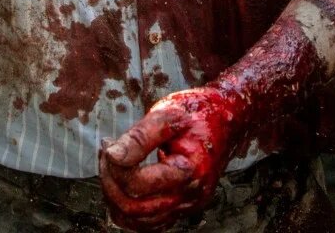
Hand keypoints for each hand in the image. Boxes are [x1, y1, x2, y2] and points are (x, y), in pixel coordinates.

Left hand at [99, 86, 245, 230]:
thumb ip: (140, 136)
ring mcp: (186, 206)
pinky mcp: (181, 208)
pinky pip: (148, 222)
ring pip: (137, 220)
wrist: (228, 118)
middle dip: (110, 179)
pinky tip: (121, 181)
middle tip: (107, 151)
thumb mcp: (168, 112)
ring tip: (112, 164)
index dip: (115, 164)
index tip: (109, 143)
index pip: (137, 184)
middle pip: (133, 207)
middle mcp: (190, 196)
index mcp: (190, 171)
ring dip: (115, 194)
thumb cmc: (198, 112)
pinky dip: (128, 207)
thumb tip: (112, 154)